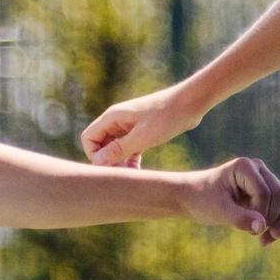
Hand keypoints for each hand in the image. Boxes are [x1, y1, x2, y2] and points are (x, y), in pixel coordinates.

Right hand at [82, 84, 203, 166]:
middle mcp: (117, 120)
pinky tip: (139, 168)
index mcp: (112, 117)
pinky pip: (128, 148)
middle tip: (123, 175)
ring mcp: (129, 126)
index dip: (95, 156)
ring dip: (120, 162)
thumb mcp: (142, 137)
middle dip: (108, 161)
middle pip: (100, 144)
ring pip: (114, 148)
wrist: (190, 104)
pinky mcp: (141, 131)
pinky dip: (130, 159)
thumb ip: (118, 150)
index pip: (89, 138)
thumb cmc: (166, 117)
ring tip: (133, 174)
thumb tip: (97, 162)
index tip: (112, 167)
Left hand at [185, 156, 279, 244]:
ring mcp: (265, 178)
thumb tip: (262, 227)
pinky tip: (271, 237)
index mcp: (245, 166)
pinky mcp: (268, 190)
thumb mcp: (219, 211)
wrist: (194, 198)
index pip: (265, 192)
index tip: (246, 230)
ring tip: (267, 240)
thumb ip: (240, 218)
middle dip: (270, 218)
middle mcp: (259, 168)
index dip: (260, 213)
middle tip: (252, 234)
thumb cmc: (203, 200)